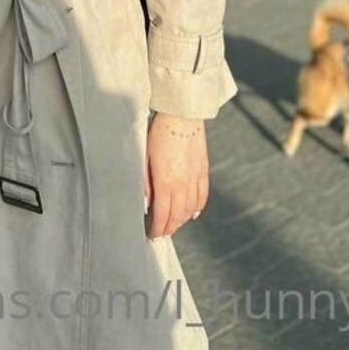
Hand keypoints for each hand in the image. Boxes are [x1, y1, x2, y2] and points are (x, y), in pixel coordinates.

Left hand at [143, 112, 208, 238]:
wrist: (182, 115)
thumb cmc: (159, 133)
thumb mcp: (145, 157)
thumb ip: (145, 182)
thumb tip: (145, 203)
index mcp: (166, 183)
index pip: (162, 216)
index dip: (157, 228)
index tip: (151, 234)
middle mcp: (183, 185)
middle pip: (177, 216)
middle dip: (168, 228)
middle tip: (160, 233)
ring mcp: (195, 179)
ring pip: (190, 209)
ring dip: (181, 221)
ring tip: (173, 225)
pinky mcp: (203, 171)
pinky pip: (202, 196)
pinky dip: (197, 208)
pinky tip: (191, 214)